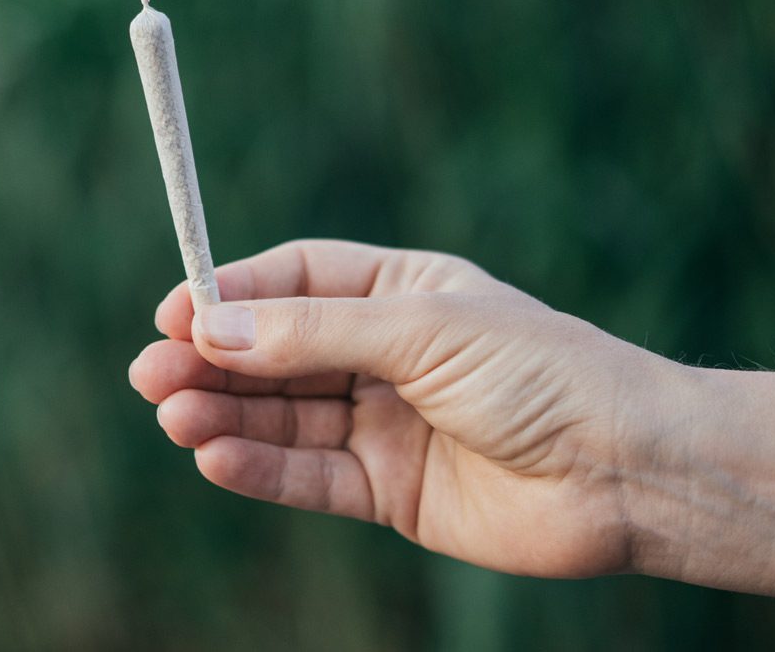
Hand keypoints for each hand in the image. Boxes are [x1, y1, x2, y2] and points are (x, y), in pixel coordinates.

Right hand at [129, 239, 679, 578]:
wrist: (624, 471)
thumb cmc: (541, 373)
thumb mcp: (421, 328)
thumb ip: (315, 332)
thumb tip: (214, 327)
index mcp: (401, 291)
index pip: (295, 281)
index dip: (233, 295)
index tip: (176, 312)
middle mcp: (387, 355)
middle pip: (277, 352)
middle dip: (213, 361)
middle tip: (149, 373)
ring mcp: (386, 424)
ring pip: (284, 416)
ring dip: (224, 414)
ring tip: (172, 415)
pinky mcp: (390, 491)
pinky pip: (310, 477)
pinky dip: (261, 468)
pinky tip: (215, 457)